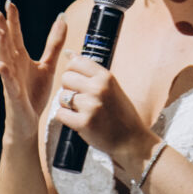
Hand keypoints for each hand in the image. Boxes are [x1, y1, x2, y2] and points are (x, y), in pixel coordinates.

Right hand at [0, 0, 65, 144]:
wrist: (29, 123)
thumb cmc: (34, 94)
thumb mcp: (48, 66)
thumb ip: (54, 44)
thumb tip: (61, 19)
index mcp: (20, 59)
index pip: (16, 35)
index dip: (13, 20)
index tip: (9, 3)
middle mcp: (13, 66)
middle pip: (6, 43)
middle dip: (1, 27)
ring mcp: (11, 80)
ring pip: (4, 59)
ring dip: (0, 45)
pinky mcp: (13, 94)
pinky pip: (8, 82)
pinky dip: (3, 73)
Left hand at [57, 56, 155, 175]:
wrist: (131, 140)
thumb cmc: (120, 113)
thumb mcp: (110, 86)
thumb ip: (90, 71)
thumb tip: (68, 53)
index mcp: (106, 76)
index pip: (75, 62)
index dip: (72, 71)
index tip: (78, 81)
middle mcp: (98, 88)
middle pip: (65, 78)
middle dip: (68, 88)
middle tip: (79, 99)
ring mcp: (91, 105)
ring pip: (62, 97)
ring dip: (67, 105)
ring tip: (81, 111)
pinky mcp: (84, 123)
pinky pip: (61, 114)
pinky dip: (66, 119)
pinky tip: (77, 121)